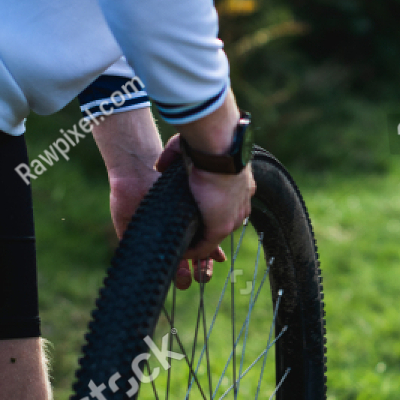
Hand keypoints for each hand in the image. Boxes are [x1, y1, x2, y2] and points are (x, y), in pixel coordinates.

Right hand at [156, 135, 254, 289]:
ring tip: (180, 252)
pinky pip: (205, 246)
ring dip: (196, 247)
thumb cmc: (205, 144)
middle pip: (220, 226)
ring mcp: (233, 217)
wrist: (219, 149)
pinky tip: (178, 255)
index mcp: (236, 187)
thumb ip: (174, 157)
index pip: (223, 207)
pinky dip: (191, 252)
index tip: (194, 222)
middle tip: (187, 242)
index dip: (207, 215)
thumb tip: (160, 166)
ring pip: (212, 238)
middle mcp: (239, 205)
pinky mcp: (221, 226)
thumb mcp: (188, 149)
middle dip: (204, 237)